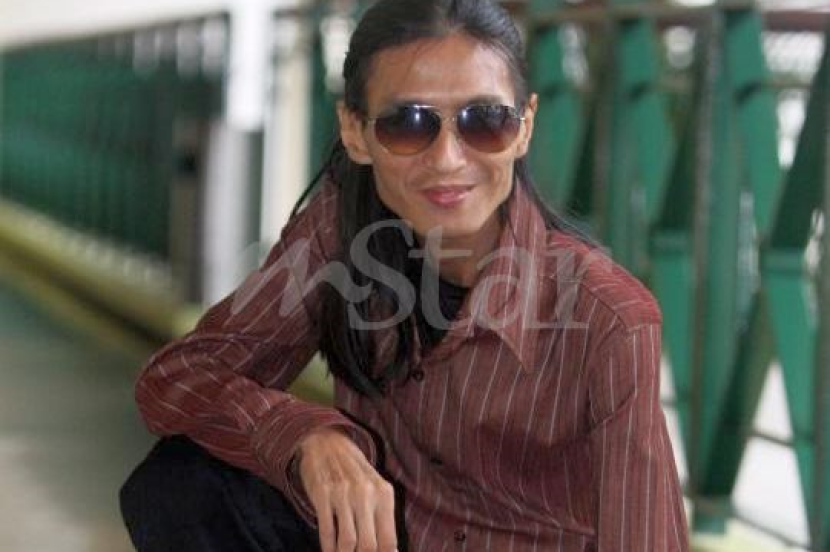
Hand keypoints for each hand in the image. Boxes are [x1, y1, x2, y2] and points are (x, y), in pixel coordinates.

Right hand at [297, 428, 397, 551]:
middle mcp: (366, 494)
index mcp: (384, 494)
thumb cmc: (354, 471)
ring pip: (348, 541)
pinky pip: (326, 530)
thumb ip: (383, 517)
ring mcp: (343, 494)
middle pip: (369, 545)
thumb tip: (390, 550)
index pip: (388, 540)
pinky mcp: (322, 494)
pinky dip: (328, 547)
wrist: (326, 441)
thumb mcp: (375, 488)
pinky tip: (329, 551)